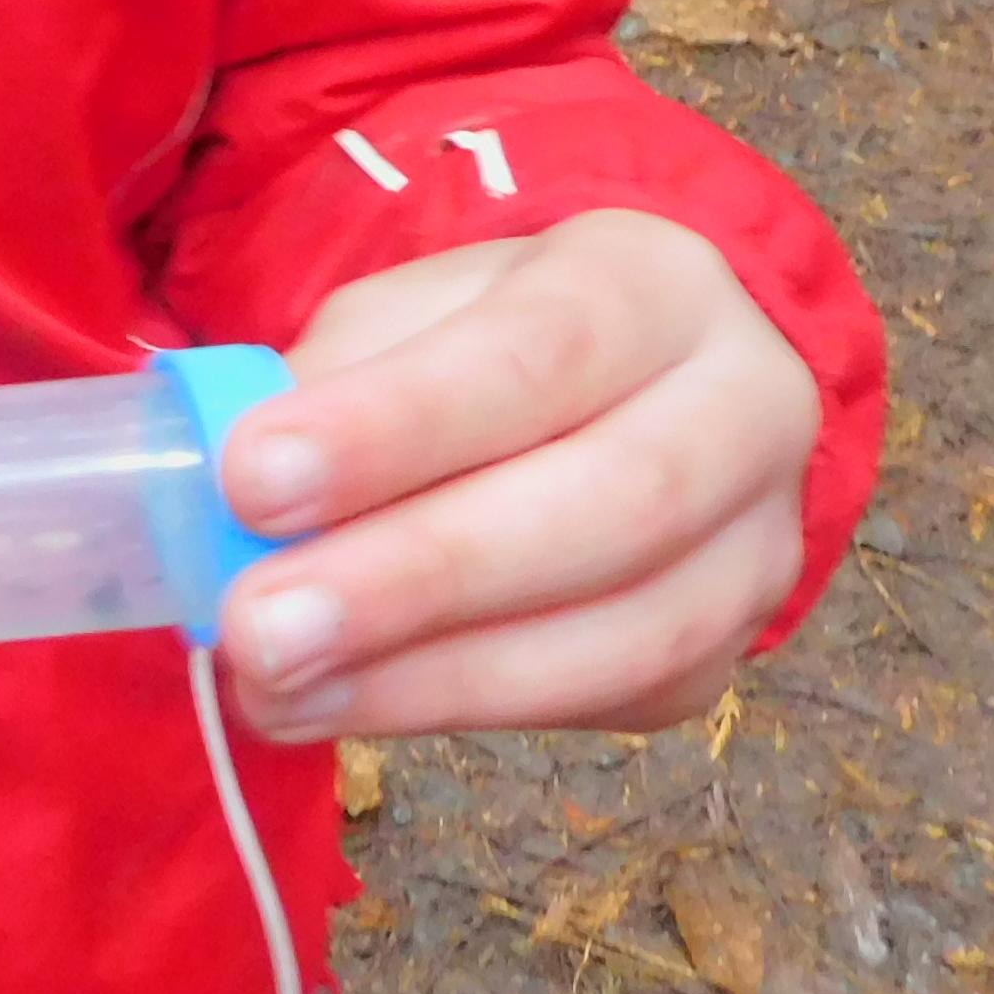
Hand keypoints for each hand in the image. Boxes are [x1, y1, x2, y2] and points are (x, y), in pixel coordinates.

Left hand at [212, 209, 818, 741]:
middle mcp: (746, 405)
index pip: (536, 351)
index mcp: (654, 283)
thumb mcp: (412, 315)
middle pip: (607, 503)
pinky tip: (348, 705)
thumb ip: (337, 383)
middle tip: (258, 629)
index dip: (395, 426)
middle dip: (413, 577)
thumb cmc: (487, 347)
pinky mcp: (726, 654)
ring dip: (431, 678)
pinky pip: (607, 700)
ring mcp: (757, 543)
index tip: (250, 480)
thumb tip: (236, 492)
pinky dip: (465, 711)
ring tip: (279, 689)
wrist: (633, 395)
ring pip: (625, 633)